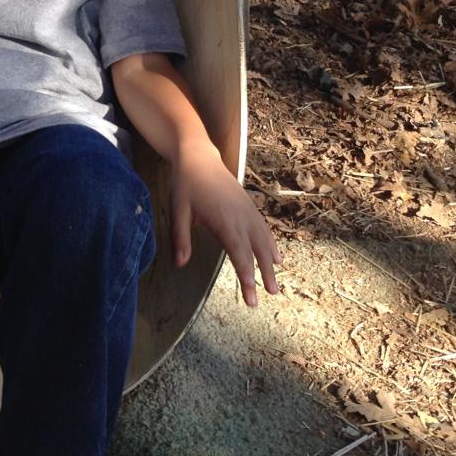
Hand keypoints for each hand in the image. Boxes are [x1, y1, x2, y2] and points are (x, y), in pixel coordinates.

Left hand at [170, 143, 281, 307]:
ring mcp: (247, 210)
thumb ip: (181, 238)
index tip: (252, 291)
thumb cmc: (186, 185)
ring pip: (263, 240)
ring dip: (270, 264)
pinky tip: (277, 259)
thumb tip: (180, 263)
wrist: (199, 158)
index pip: (237, 251)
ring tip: (275, 287)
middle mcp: (240, 216)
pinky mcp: (249, 206)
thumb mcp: (178, 211)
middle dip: (262, 275)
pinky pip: (264, 228)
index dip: (245, 272)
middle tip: (268, 296)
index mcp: (223, 219)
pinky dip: (272, 245)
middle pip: (254, 250)